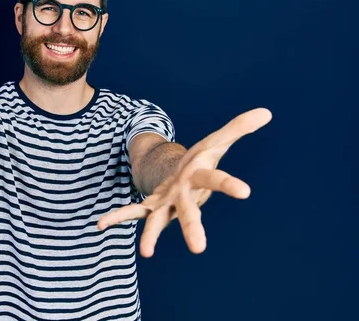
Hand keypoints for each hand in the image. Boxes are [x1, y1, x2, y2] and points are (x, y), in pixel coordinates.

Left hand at [97, 107, 272, 256]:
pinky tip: (99, 225)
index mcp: (201, 178)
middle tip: (199, 249)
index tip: (245, 191)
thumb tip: (266, 112)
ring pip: (159, 221)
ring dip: (152, 235)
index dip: (229, 184)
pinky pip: (131, 211)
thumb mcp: (217, 140)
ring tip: (146, 252)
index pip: (217, 180)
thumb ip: (238, 127)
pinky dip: (116, 218)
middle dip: (193, 228)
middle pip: (190, 212)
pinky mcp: (150, 205)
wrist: (184, 176)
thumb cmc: (202, 161)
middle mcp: (185, 196)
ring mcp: (167, 204)